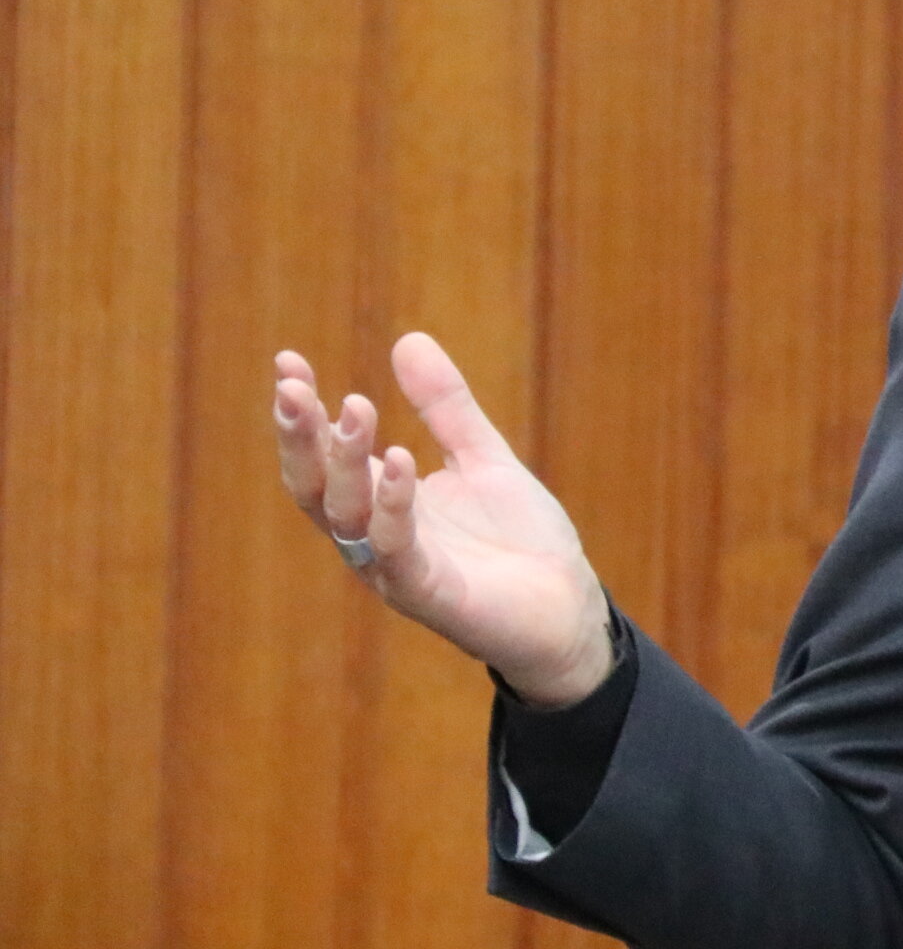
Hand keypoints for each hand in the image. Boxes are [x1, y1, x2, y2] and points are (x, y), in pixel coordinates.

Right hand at [273, 333, 612, 707]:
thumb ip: (446, 407)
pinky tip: (399, 460)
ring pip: (346, 516)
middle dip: (300, 437)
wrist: (568, 609)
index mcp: (382, 504)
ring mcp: (398, 568)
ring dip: (344, 462)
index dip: (302, 414)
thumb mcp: (482, 457)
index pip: (324, 456)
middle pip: (315, 487)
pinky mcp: (430, 595)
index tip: (286, 362)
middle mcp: (375, 537)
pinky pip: (397, 550)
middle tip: (291, 386)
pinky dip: (392, 505)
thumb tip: (408, 339)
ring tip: (354, 406)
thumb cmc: (520, 541)